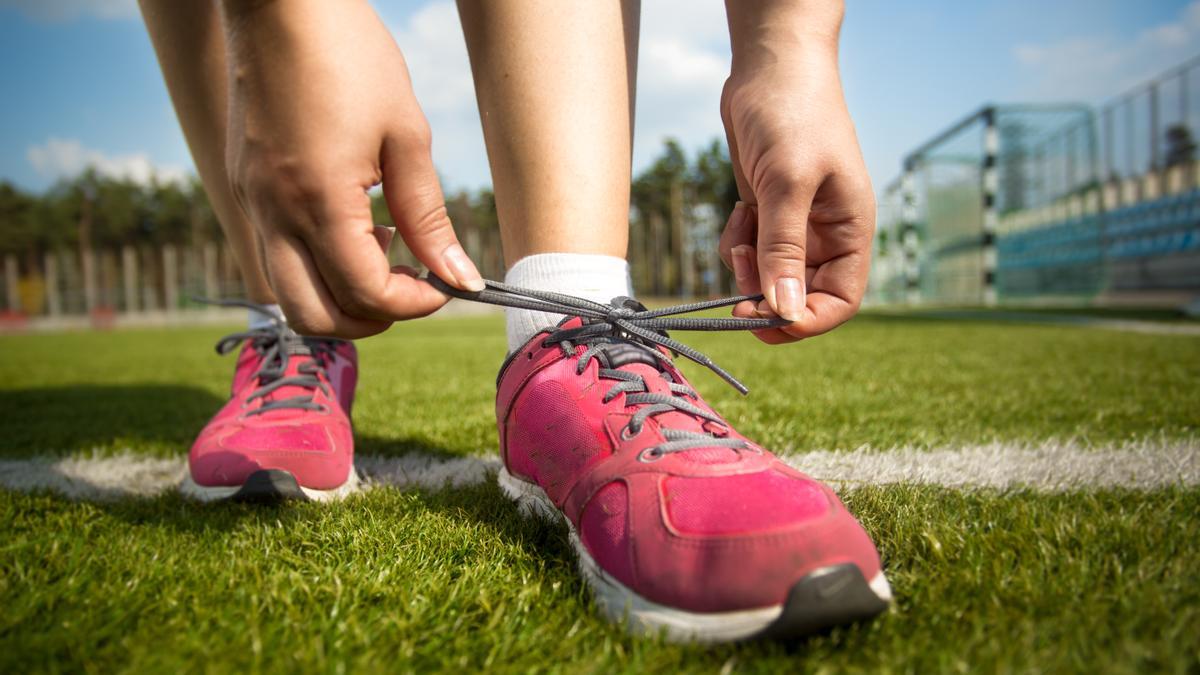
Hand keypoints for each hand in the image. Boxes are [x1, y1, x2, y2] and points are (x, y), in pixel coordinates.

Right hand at [222, 0, 482, 337]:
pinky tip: (353, 223)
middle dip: (371, 320)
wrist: (278, 3)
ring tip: (382, 249)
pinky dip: (317, 266)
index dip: (414, 302)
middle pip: (315, 319)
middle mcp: (274, 214)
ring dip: (339, 297)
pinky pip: (276, 257)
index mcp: (319, 201)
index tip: (444, 284)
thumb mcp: (405, 136)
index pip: (366, 294)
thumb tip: (457, 277)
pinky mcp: (243, 190)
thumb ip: (429, 217)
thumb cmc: (349, 56)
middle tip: (411, 287)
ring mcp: (251, 204)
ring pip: (288, 295)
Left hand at [717, 40, 874, 342]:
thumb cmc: (792, 115)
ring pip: (767, 276)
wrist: (769, 67)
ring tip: (740, 227)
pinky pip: (748, 252)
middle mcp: (826, 235)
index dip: (806, 320)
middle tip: (738, 282)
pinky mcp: (766, 213)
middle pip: (798, 294)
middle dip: (766, 294)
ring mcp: (794, 225)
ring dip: (746, 266)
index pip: (840, 301)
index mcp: (850, 231)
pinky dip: (737, 244)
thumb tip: (785, 310)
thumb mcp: (788, 183)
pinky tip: (737, 211)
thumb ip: (784, 248)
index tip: (765, 320)